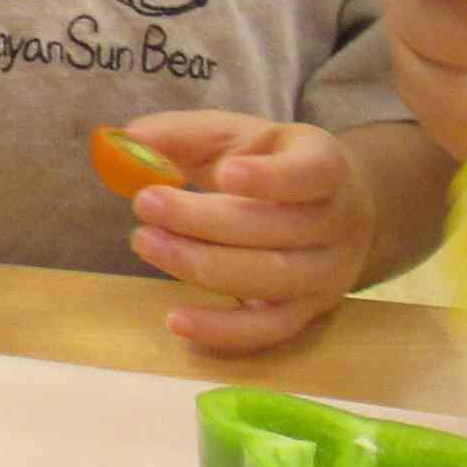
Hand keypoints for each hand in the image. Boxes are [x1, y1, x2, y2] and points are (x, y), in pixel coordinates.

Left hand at [118, 112, 371, 352]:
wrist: (331, 210)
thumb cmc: (268, 164)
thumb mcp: (232, 136)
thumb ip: (180, 135)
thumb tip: (128, 141)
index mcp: (326, 166)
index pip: (312, 172)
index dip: (272, 177)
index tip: (223, 174)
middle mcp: (337, 223)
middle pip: (275, 229)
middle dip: (202, 219)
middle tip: (144, 203)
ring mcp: (326, 273)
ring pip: (268, 280)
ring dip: (200, 265)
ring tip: (145, 242)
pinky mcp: (307, 313)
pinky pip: (267, 331)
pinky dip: (221, 330)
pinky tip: (176, 319)